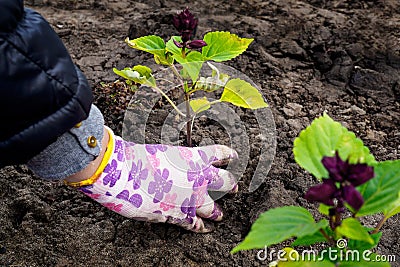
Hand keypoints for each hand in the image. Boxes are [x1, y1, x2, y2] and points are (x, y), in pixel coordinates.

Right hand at [78, 130, 237, 231]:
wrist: (126, 174)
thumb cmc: (140, 158)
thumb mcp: (164, 152)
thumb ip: (178, 161)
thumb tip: (178, 167)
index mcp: (197, 157)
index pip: (220, 154)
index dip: (228, 155)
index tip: (233, 156)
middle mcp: (200, 178)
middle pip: (226, 182)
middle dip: (231, 185)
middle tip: (234, 187)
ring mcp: (193, 198)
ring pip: (214, 208)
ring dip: (217, 212)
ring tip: (220, 215)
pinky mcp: (180, 215)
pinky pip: (196, 224)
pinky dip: (201, 227)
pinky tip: (205, 228)